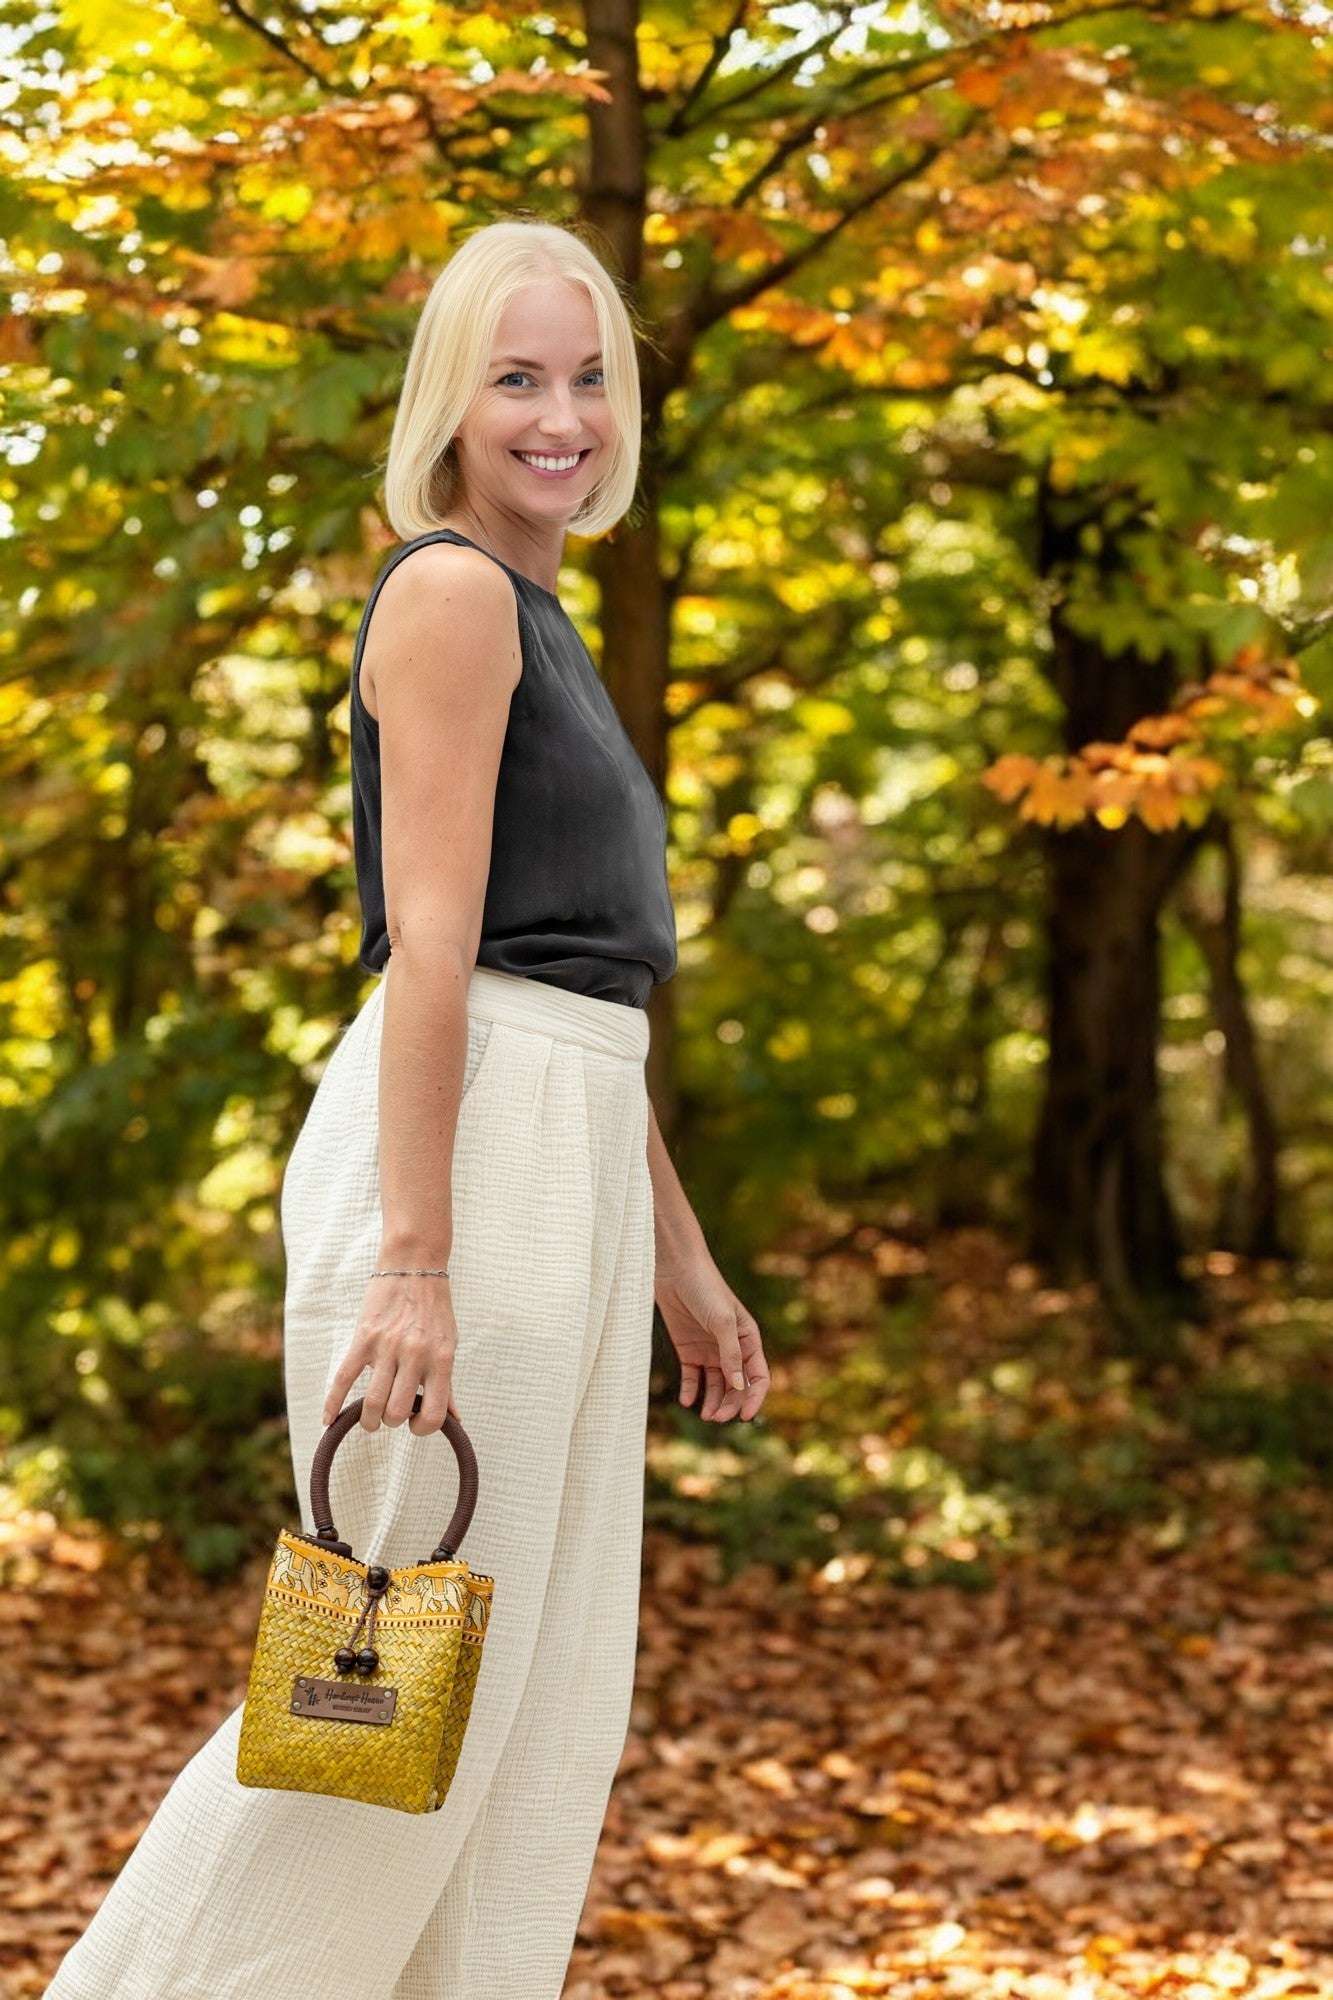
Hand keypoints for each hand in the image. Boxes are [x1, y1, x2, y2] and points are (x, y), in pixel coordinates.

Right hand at [322, 1272, 462, 1434]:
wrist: (414, 1265)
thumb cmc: (434, 1309)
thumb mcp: (449, 1344)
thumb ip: (448, 1383)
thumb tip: (456, 1420)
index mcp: (441, 1359)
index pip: (433, 1414)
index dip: (423, 1428)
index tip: (415, 1423)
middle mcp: (415, 1355)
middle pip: (396, 1411)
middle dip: (391, 1421)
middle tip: (390, 1414)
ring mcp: (387, 1346)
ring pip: (372, 1401)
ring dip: (369, 1419)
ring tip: (370, 1420)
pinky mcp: (363, 1338)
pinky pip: (344, 1378)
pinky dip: (333, 1404)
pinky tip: (330, 1421)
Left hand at [654, 1241, 769, 1422]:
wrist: (675, 1268)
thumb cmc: (705, 1289)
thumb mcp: (722, 1321)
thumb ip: (731, 1354)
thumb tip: (739, 1386)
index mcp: (748, 1339)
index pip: (758, 1376)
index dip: (754, 1397)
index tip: (745, 1416)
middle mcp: (731, 1348)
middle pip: (736, 1386)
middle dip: (729, 1404)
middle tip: (715, 1417)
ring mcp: (709, 1349)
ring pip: (715, 1385)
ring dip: (712, 1402)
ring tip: (704, 1416)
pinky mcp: (687, 1349)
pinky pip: (692, 1377)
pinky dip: (690, 1391)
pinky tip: (686, 1400)